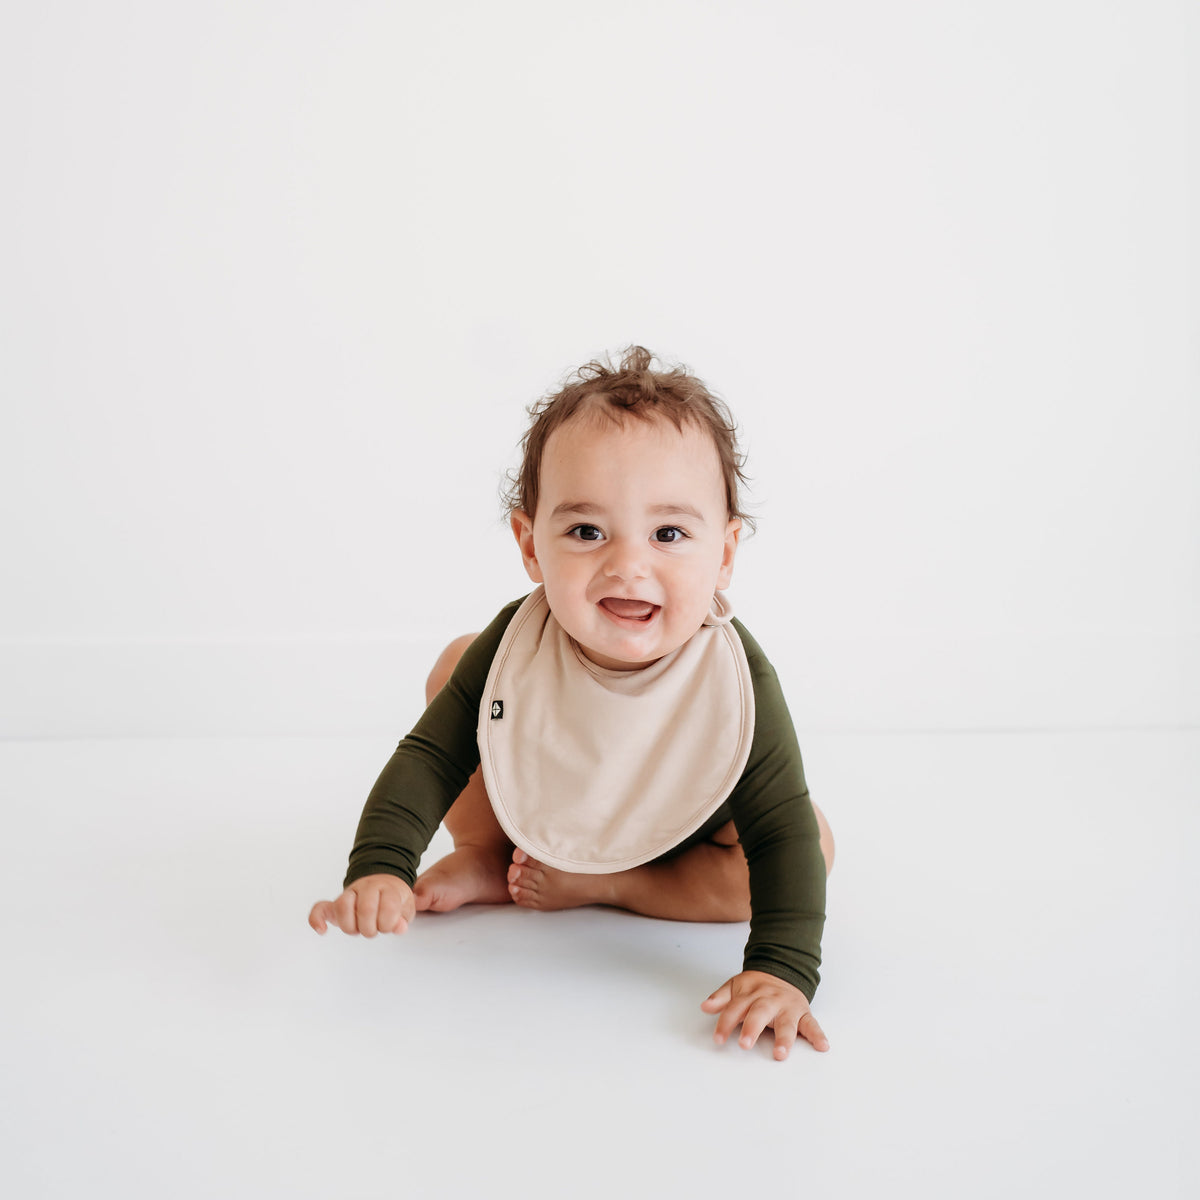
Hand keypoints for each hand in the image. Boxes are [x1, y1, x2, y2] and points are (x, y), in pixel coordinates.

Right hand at [308, 874, 415, 936]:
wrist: (382, 882)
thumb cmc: (394, 899)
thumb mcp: (406, 907)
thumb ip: (403, 918)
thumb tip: (399, 927)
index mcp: (387, 888)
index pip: (388, 907)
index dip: (388, 923)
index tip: (388, 925)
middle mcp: (366, 887)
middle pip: (365, 909)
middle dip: (370, 928)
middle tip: (373, 928)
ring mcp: (349, 894)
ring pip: (343, 906)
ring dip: (350, 925)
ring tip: (357, 928)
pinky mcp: (334, 904)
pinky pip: (320, 908)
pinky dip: (317, 919)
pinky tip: (322, 930)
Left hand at [701, 970, 829, 1059]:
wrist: (783, 969)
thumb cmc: (757, 985)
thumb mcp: (736, 985)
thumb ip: (721, 997)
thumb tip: (705, 1007)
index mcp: (751, 994)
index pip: (735, 1009)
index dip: (725, 1024)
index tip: (718, 1039)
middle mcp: (769, 1000)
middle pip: (759, 1013)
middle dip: (752, 1028)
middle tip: (744, 1044)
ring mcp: (787, 1007)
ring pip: (786, 1022)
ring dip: (784, 1038)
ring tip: (781, 1053)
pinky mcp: (803, 1013)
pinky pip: (812, 1024)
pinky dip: (818, 1035)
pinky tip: (822, 1046)